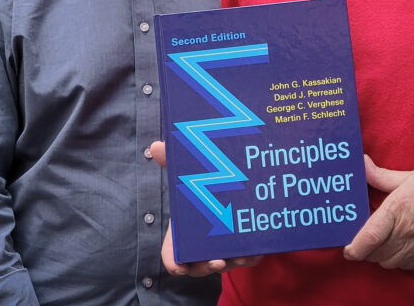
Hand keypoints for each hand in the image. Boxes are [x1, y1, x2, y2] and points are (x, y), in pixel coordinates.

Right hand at [150, 141, 262, 276]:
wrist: (231, 190)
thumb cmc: (201, 190)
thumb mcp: (187, 175)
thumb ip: (172, 162)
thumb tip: (156, 146)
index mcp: (183, 235)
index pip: (172, 256)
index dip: (174, 263)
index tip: (180, 267)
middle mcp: (202, 248)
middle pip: (200, 267)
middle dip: (208, 266)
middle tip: (218, 260)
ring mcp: (223, 251)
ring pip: (228, 264)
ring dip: (235, 262)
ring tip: (243, 255)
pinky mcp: (244, 249)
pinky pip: (249, 258)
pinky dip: (254, 255)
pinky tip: (258, 249)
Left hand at [343, 155, 413, 269]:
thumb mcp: (410, 174)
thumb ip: (381, 176)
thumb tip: (362, 165)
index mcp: (398, 208)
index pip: (368, 238)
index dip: (353, 248)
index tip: (347, 249)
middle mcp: (408, 231)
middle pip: (376, 254)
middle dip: (365, 249)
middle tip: (362, 238)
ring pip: (390, 262)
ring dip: (381, 255)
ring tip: (379, 241)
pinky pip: (408, 265)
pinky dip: (398, 260)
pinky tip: (399, 245)